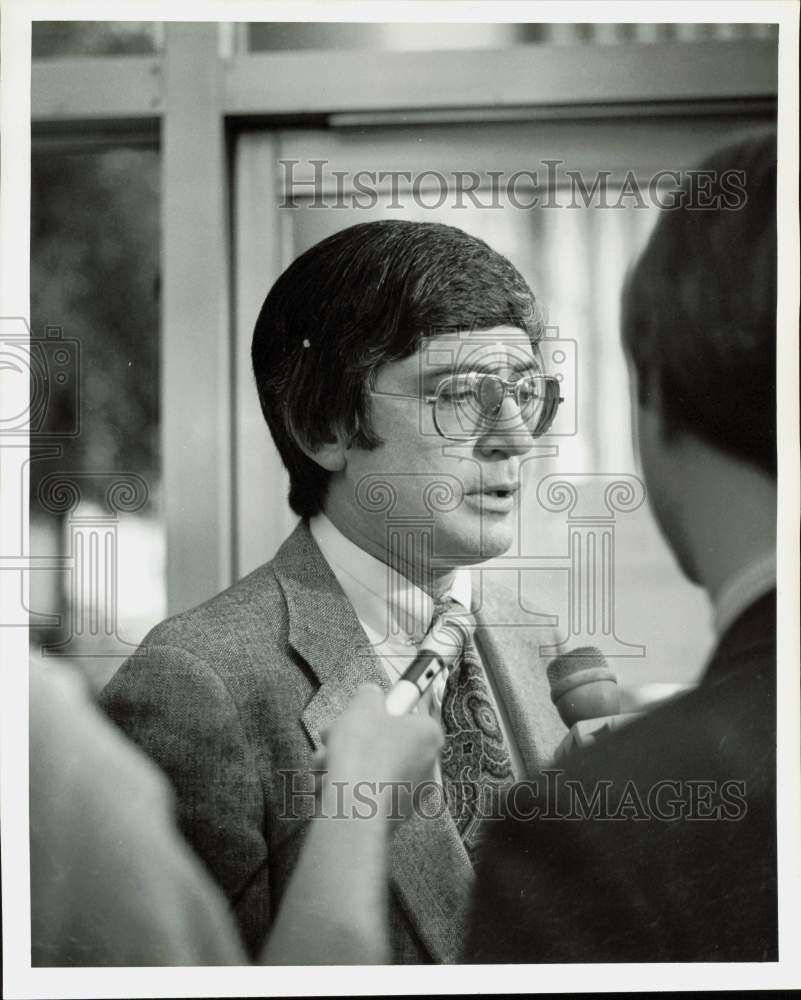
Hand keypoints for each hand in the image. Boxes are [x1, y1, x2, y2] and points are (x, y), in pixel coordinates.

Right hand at [313, 684, 443, 822]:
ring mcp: (410, 794)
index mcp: (429, 735)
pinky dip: (346, 787)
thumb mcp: (363, 705)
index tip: (364, 713)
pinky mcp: (391, 815)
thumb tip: (370, 695)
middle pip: (385, 743)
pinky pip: (366, 793)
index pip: (409, 714)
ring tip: (325, 763)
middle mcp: (427, 766)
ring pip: (371, 768)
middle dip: (353, 739)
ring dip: (343, 762)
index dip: (381, 712)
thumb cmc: (363, 753)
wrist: (353, 807)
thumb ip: (369, 695)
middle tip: (334, 736)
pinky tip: (327, 783)